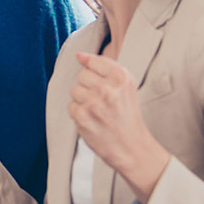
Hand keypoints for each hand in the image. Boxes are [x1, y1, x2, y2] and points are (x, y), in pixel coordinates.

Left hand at [67, 53, 169, 203]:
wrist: (133, 148)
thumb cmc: (128, 115)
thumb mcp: (126, 86)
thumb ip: (104, 66)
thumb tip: (79, 55)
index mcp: (121, 77)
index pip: (93, 61)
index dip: (97, 75)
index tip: (105, 87)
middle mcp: (108, 89)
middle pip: (82, 75)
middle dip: (89, 88)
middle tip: (103, 103)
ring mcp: (94, 103)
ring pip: (74, 90)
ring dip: (83, 101)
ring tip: (98, 112)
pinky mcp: (82, 117)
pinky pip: (71, 106)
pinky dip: (79, 114)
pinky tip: (93, 121)